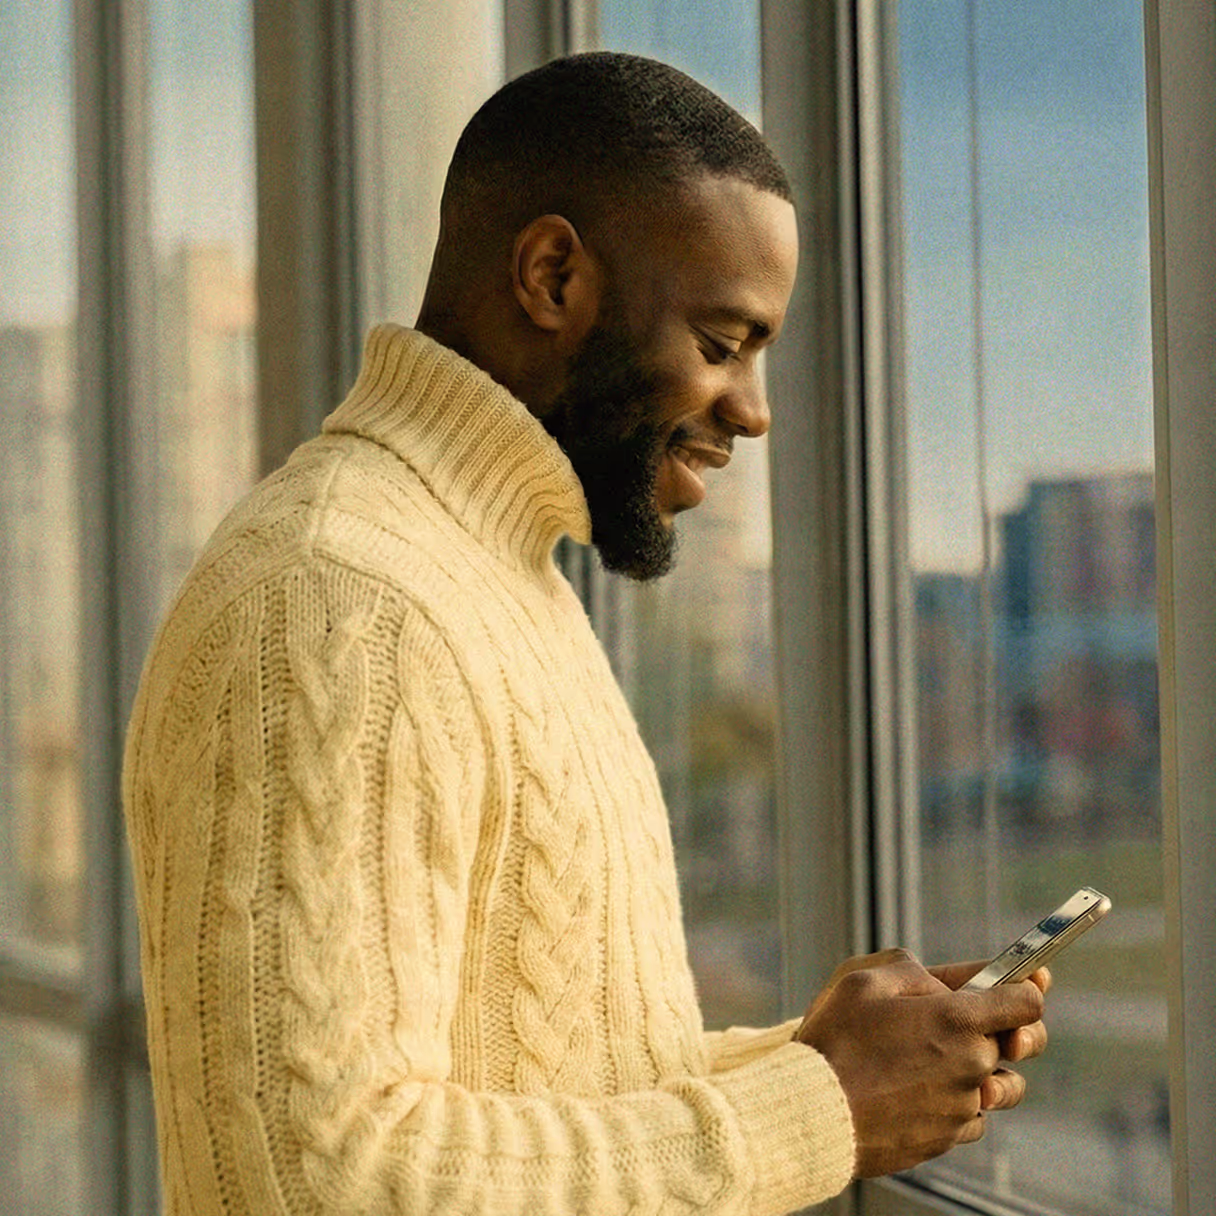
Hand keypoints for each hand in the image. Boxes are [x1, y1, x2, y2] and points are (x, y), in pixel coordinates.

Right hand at [794, 948, 1045, 1177]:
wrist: (812, 1111)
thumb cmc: (835, 1039)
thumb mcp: (865, 979)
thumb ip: (915, 970)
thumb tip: (943, 982)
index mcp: (957, 1019)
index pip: (1026, 1002)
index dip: (1025, 987)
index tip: (1022, 982)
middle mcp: (971, 1065)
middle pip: (1022, 1044)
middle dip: (1009, 1028)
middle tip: (977, 1021)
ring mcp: (961, 1107)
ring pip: (996, 1084)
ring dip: (984, 1069)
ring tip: (940, 1059)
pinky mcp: (945, 1138)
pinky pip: (970, 1117)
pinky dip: (956, 1101)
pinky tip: (918, 1089)